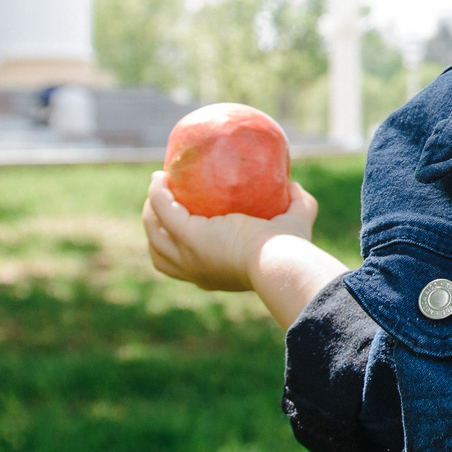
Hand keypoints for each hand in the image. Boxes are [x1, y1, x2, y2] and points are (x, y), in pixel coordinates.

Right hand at [142, 170, 320, 293]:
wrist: (282, 261)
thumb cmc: (291, 251)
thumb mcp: (294, 227)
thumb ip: (300, 205)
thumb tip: (294, 186)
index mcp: (211, 274)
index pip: (183, 263)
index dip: (175, 242)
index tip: (182, 216)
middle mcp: (194, 270)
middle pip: (160, 249)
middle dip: (155, 225)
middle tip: (166, 198)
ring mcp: (187, 254)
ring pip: (154, 230)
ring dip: (151, 207)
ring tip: (160, 184)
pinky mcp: (188, 236)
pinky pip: (163, 208)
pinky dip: (157, 193)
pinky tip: (160, 177)